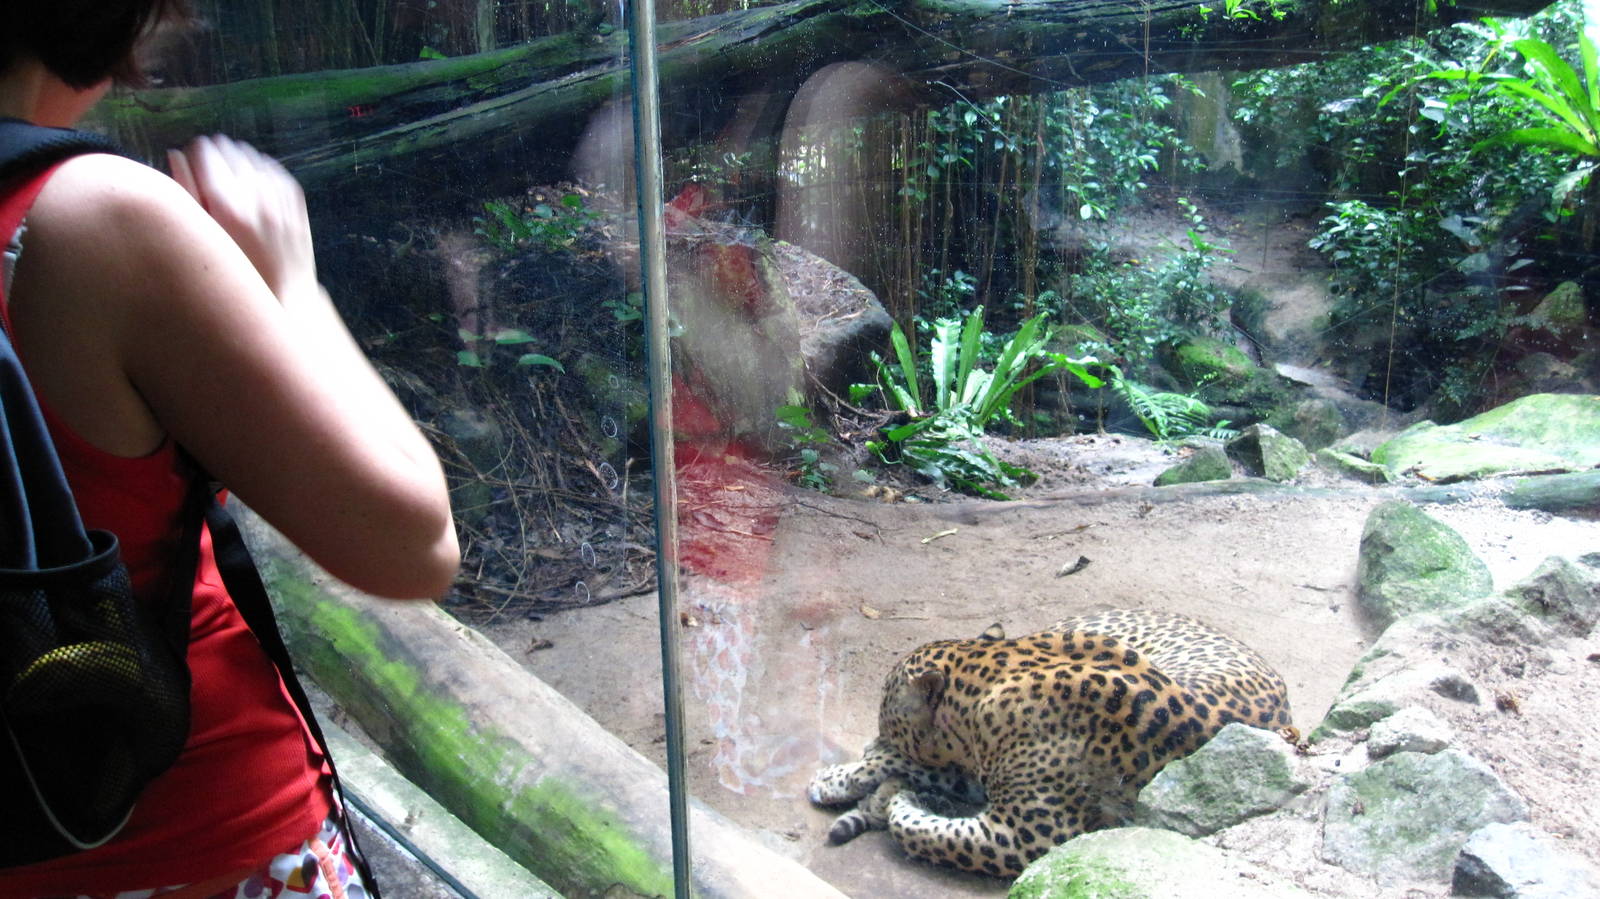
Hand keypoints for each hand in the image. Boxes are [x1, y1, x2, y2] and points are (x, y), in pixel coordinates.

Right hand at [166, 135, 316, 301]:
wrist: (282, 301)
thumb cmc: (231, 275)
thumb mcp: (200, 239)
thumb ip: (185, 193)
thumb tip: (176, 153)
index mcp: (226, 207)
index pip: (204, 151)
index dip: (193, 155)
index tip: (190, 163)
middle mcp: (257, 200)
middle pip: (229, 150)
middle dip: (214, 156)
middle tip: (206, 171)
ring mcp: (281, 202)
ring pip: (252, 157)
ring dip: (238, 161)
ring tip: (227, 179)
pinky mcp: (296, 205)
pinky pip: (274, 171)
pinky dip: (261, 171)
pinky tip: (250, 183)